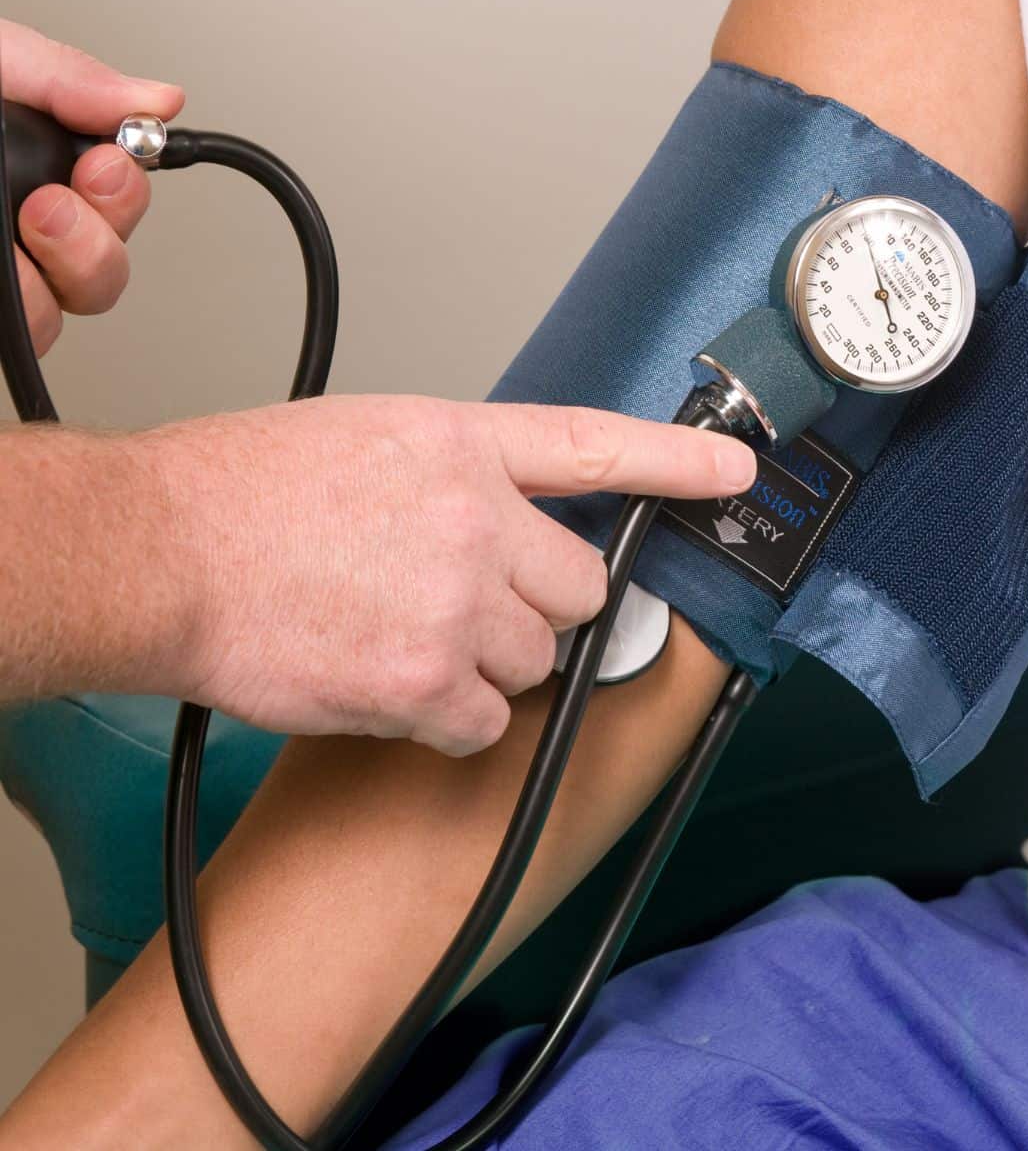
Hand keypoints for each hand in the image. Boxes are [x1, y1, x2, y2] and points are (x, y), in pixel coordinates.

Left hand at [1, 20, 183, 354]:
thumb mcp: (1, 63)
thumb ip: (75, 79)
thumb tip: (163, 100)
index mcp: (44, 173)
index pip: (118, 208)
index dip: (124, 197)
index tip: (100, 166)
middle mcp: (26, 232)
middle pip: (103, 279)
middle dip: (94, 244)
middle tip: (49, 205)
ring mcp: (3, 275)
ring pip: (57, 318)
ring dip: (53, 277)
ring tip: (18, 230)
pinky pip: (18, 337)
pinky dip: (15, 312)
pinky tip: (2, 263)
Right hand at [154, 395, 755, 754]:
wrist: (159, 551)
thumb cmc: (236, 492)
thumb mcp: (361, 436)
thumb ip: (448, 472)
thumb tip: (495, 519)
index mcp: (458, 442)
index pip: (593, 442)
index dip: (677, 460)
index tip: (737, 471)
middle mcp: (474, 516)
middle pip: (578, 587)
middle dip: (539, 605)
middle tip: (467, 604)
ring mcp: (457, 601)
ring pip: (536, 660)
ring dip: (487, 664)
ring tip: (400, 637)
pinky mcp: (426, 681)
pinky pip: (485, 723)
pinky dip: (447, 720)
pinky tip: (386, 686)